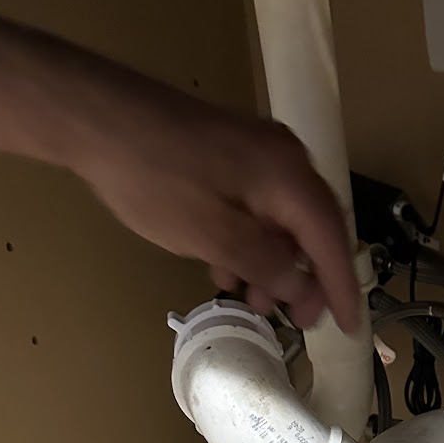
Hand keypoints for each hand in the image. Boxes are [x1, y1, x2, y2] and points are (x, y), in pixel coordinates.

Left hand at [78, 87, 360, 333]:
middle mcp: (284, 158)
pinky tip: (227, 268)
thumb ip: (267, 265)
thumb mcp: (214, 237)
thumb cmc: (153, 177)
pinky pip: (258, 206)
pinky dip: (252, 242)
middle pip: (314, 229)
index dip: (342, 288)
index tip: (349, 327)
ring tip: (254, 301)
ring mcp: (257, 151)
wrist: (94, 115)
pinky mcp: (229, 152)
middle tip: (298, 321)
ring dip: (275, 264)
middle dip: (308, 279)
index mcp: (289, 177)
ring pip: (283, 220)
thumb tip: (304, 288)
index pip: (333, 240)